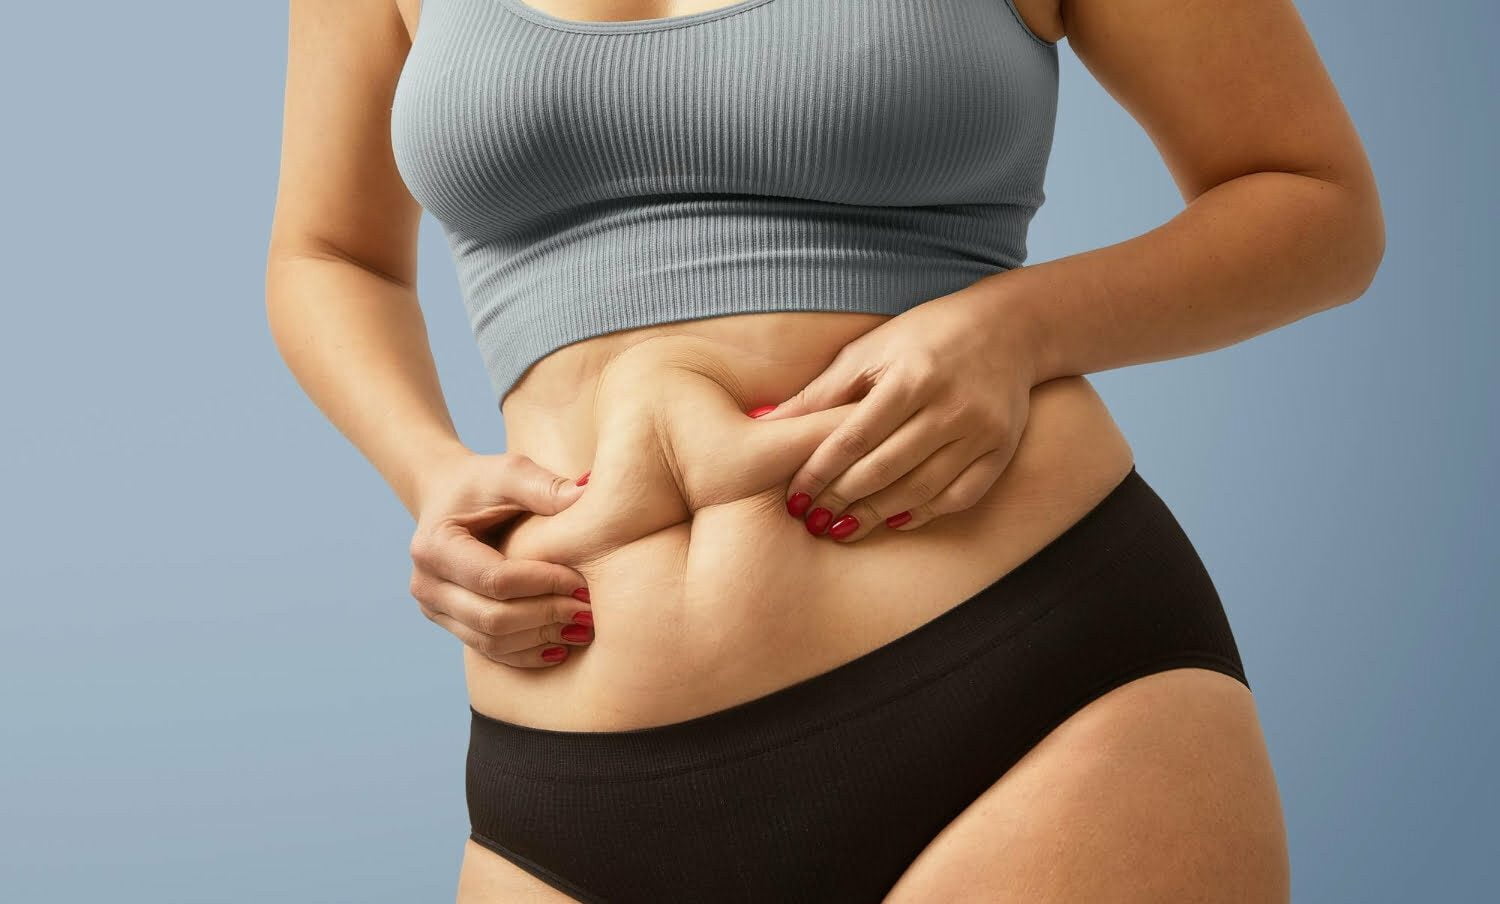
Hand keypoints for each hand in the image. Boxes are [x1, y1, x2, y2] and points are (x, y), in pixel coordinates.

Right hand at [407, 451, 594, 666]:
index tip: (582, 581)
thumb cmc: (482, 483)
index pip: (494, 579)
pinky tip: (560, 647)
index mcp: (435, 546)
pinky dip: (526, 653)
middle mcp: (426, 584)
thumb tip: (589, 492)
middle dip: (545, 615)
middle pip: (492, 618)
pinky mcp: (450, 623)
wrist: (446, 497)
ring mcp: (434, 609)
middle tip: (588, 611)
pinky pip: (489, 651)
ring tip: (582, 628)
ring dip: (540, 638)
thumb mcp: (509, 473)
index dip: (542, 583)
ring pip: (491, 641)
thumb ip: (544, 485)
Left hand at [753, 282, 1039, 541]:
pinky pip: (962, 496)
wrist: (1010, 327)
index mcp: (912, 375)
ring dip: (877, 515)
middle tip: (812, 520)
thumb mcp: (869, 352)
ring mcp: (981, 430)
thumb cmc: (924, 336)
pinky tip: (894, 520)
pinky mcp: (1003, 448)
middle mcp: (950, 405)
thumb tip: (759, 423)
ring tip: (842, 528)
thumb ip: (819, 393)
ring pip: (921, 489)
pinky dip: (925, 512)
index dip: (820, 472)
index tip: (794, 498)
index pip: (854, 437)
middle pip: (885, 468)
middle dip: (842, 499)